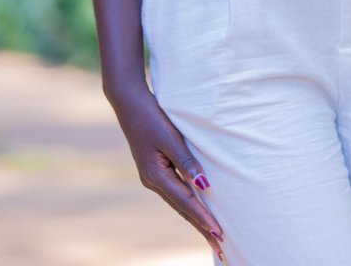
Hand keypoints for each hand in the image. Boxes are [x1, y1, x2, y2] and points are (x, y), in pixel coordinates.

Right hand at [111, 85, 225, 261]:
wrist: (129, 102)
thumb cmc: (151, 117)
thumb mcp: (170, 138)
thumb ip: (187, 162)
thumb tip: (204, 186)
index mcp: (156, 176)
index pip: (186, 203)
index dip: (203, 218)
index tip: (219, 234)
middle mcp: (153, 181)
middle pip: (182, 210)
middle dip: (201, 228)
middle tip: (221, 248)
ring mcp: (153, 177)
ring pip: (179, 203)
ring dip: (196, 219)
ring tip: (212, 235)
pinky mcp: (155, 169)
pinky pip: (176, 193)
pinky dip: (188, 204)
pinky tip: (196, 209)